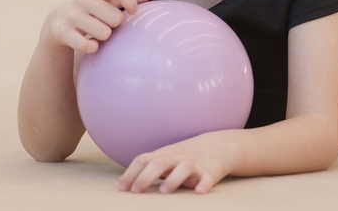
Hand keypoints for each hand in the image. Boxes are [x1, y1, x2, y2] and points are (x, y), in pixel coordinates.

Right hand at [44, 0, 159, 53]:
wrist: (57, 19)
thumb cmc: (92, 8)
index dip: (130, 2)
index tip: (134, 12)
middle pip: (115, 17)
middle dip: (115, 24)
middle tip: (107, 23)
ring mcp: (71, 15)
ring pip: (103, 33)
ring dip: (104, 36)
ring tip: (97, 32)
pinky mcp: (62, 31)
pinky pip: (87, 45)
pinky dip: (93, 48)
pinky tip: (91, 44)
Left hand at [118, 131, 235, 194]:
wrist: (216, 146)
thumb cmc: (183, 156)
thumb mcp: (164, 159)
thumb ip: (145, 169)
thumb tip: (122, 183)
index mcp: (163, 155)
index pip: (143, 160)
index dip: (132, 173)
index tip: (122, 188)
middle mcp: (177, 157)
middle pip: (160, 163)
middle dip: (147, 176)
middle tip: (136, 191)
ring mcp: (194, 164)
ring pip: (183, 168)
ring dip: (173, 179)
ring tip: (164, 191)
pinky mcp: (210, 172)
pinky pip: (207, 178)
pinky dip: (204, 184)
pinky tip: (199, 191)